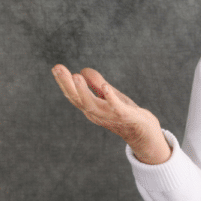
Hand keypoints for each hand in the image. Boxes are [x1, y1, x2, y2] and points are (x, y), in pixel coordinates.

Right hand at [51, 64, 170, 163]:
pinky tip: (104, 86)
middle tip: (57, 68)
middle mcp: (96, 114)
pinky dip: (109, 97)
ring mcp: (109, 116)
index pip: (73, 95)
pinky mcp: (124, 115)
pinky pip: (115, 107)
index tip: (55, 68)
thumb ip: (97, 84)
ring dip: (83, 91)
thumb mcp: (110, 95)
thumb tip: (83, 70)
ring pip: (91, 105)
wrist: (144, 132)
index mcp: (91, 108)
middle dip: (66, 84)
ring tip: (76, 76)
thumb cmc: (125, 113)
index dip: (64, 83)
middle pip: (77, 99)